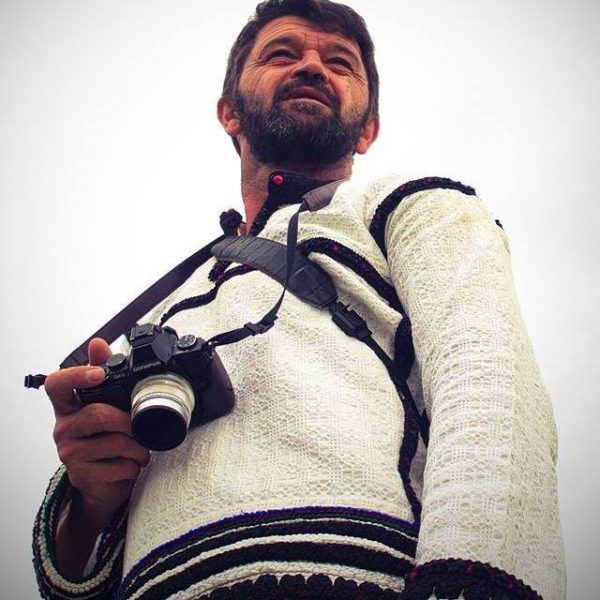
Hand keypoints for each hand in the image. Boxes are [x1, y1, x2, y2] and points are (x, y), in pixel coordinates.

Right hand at [45, 338, 149, 528]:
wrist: (101, 482)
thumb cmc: (105, 436)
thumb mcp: (106, 403)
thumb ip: (103, 372)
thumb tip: (97, 343)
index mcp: (68, 406)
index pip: (57, 385)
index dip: (76, 376)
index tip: (99, 374)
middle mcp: (64, 428)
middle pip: (98, 415)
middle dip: (128, 421)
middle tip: (139, 427)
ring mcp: (70, 454)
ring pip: (116, 443)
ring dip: (137, 447)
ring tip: (139, 448)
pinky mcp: (82, 476)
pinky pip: (119, 467)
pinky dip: (134, 465)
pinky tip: (130, 464)